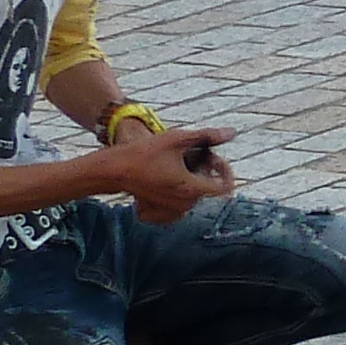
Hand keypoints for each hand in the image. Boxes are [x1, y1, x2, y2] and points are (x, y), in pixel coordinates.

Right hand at [102, 123, 235, 224]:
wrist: (114, 169)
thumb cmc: (144, 153)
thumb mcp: (178, 139)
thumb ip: (207, 136)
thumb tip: (231, 132)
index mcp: (192, 188)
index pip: (225, 186)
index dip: (225, 171)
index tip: (216, 159)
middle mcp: (185, 204)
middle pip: (208, 188)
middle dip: (207, 170)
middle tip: (194, 154)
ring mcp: (173, 211)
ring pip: (195, 195)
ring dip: (194, 179)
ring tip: (179, 162)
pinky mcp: (160, 212)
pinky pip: (180, 203)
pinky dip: (180, 190)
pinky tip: (169, 175)